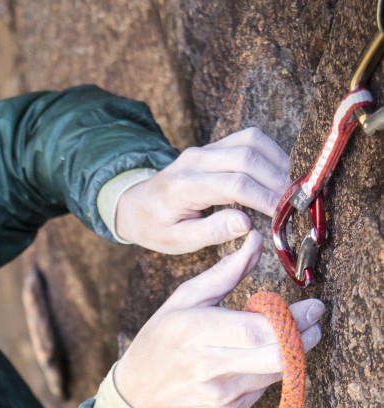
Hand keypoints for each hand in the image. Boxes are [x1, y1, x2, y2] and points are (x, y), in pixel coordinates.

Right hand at [114, 232, 323, 407]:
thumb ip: (224, 273)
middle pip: (275, 357)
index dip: (291, 321)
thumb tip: (254, 241)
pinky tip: (257, 359)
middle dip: (304, 338)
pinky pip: (263, 389)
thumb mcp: (184, 298)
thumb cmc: (161, 339)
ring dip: (292, 353)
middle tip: (314, 321)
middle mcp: (209, 367)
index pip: (256, 331)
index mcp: (196, 332)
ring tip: (291, 335)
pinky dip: (268, 371)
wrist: (138, 393)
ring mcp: (220, 394)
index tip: (312, 307)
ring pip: (275, 374)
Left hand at [115, 128, 290, 253]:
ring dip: (278, 162)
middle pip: (247, 157)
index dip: (265, 197)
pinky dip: (270, 154)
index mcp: (184, 186)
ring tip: (293, 188)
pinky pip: (248, 140)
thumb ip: (211, 232)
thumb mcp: (178, 241)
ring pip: (251, 141)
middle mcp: (196, 160)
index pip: (234, 184)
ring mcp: (205, 149)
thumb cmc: (156, 228)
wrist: (136, 204)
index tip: (285, 213)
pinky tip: (280, 174)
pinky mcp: (214, 146)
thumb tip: (247, 225)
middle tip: (298, 201)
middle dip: (278, 178)